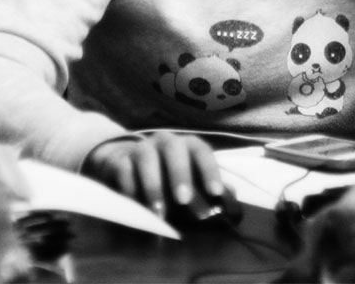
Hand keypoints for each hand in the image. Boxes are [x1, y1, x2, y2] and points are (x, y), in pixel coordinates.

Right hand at [81, 131, 222, 214]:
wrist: (124, 164)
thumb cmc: (165, 176)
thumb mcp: (189, 183)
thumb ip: (209, 194)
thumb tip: (234, 212)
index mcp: (187, 146)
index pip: (202, 151)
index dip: (210, 170)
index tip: (215, 193)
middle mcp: (165, 141)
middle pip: (174, 150)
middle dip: (180, 174)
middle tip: (184, 200)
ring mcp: (141, 148)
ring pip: (147, 159)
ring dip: (153, 186)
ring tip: (159, 213)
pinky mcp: (119, 159)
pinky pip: (124, 170)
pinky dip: (131, 189)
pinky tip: (136, 206)